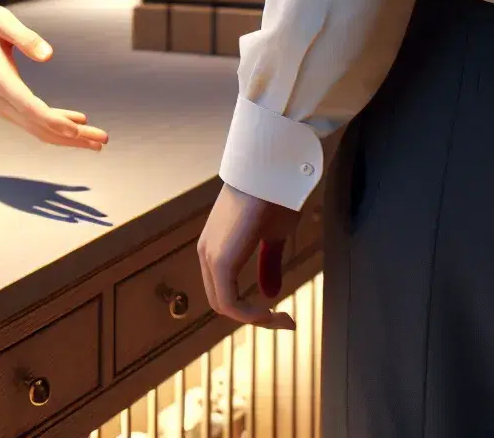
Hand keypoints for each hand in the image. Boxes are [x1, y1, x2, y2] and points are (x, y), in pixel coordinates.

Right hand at [0, 0, 107, 150]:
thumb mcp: (2, 20)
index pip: (30, 107)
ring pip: (37, 129)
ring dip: (68, 137)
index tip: (79, 129)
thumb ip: (25, 36)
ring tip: (97, 141)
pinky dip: (56, 126)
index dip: (55, 121)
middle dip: (72, 136)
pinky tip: (78, 123)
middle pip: (38, 126)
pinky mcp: (6, 104)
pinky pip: (33, 121)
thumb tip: (49, 55)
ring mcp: (0, 105)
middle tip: (103, 140)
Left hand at [197, 183, 300, 328]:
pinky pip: (228, 301)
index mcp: (217, 248)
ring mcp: (210, 256)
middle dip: (255, 318)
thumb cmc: (276, 197)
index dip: (252, 310)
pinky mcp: (220, 260)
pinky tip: (272, 312)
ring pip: (224, 305)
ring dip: (255, 319)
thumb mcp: (274, 237)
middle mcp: (207, 253)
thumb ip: (268, 264)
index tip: (284, 315)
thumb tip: (269, 293)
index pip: (225, 292)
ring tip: (283, 319)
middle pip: (223, 302)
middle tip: (286, 321)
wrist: (275, 173)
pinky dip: (250, 314)